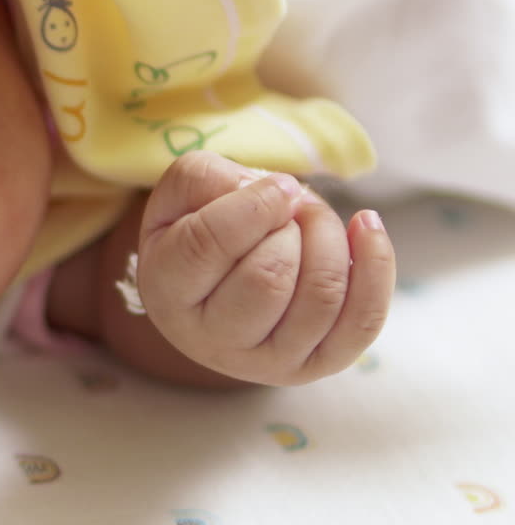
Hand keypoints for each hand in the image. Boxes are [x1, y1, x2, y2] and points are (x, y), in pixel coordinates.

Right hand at [135, 151, 395, 385]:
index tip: (277, 185)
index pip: (206, 247)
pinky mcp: (317, 365)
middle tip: (290, 204)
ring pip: (320, 297)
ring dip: (330, 238)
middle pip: (268, 277)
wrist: (212, 289)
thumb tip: (281, 195)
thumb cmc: (194, 232)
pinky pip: (361, 322)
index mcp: (167, 291)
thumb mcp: (179, 194)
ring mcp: (266, 362)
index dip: (252, 206)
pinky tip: (365, 226)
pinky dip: (376, 266)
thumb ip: (207, 178)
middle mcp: (211, 339)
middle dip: (293, 224)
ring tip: (313, 218)